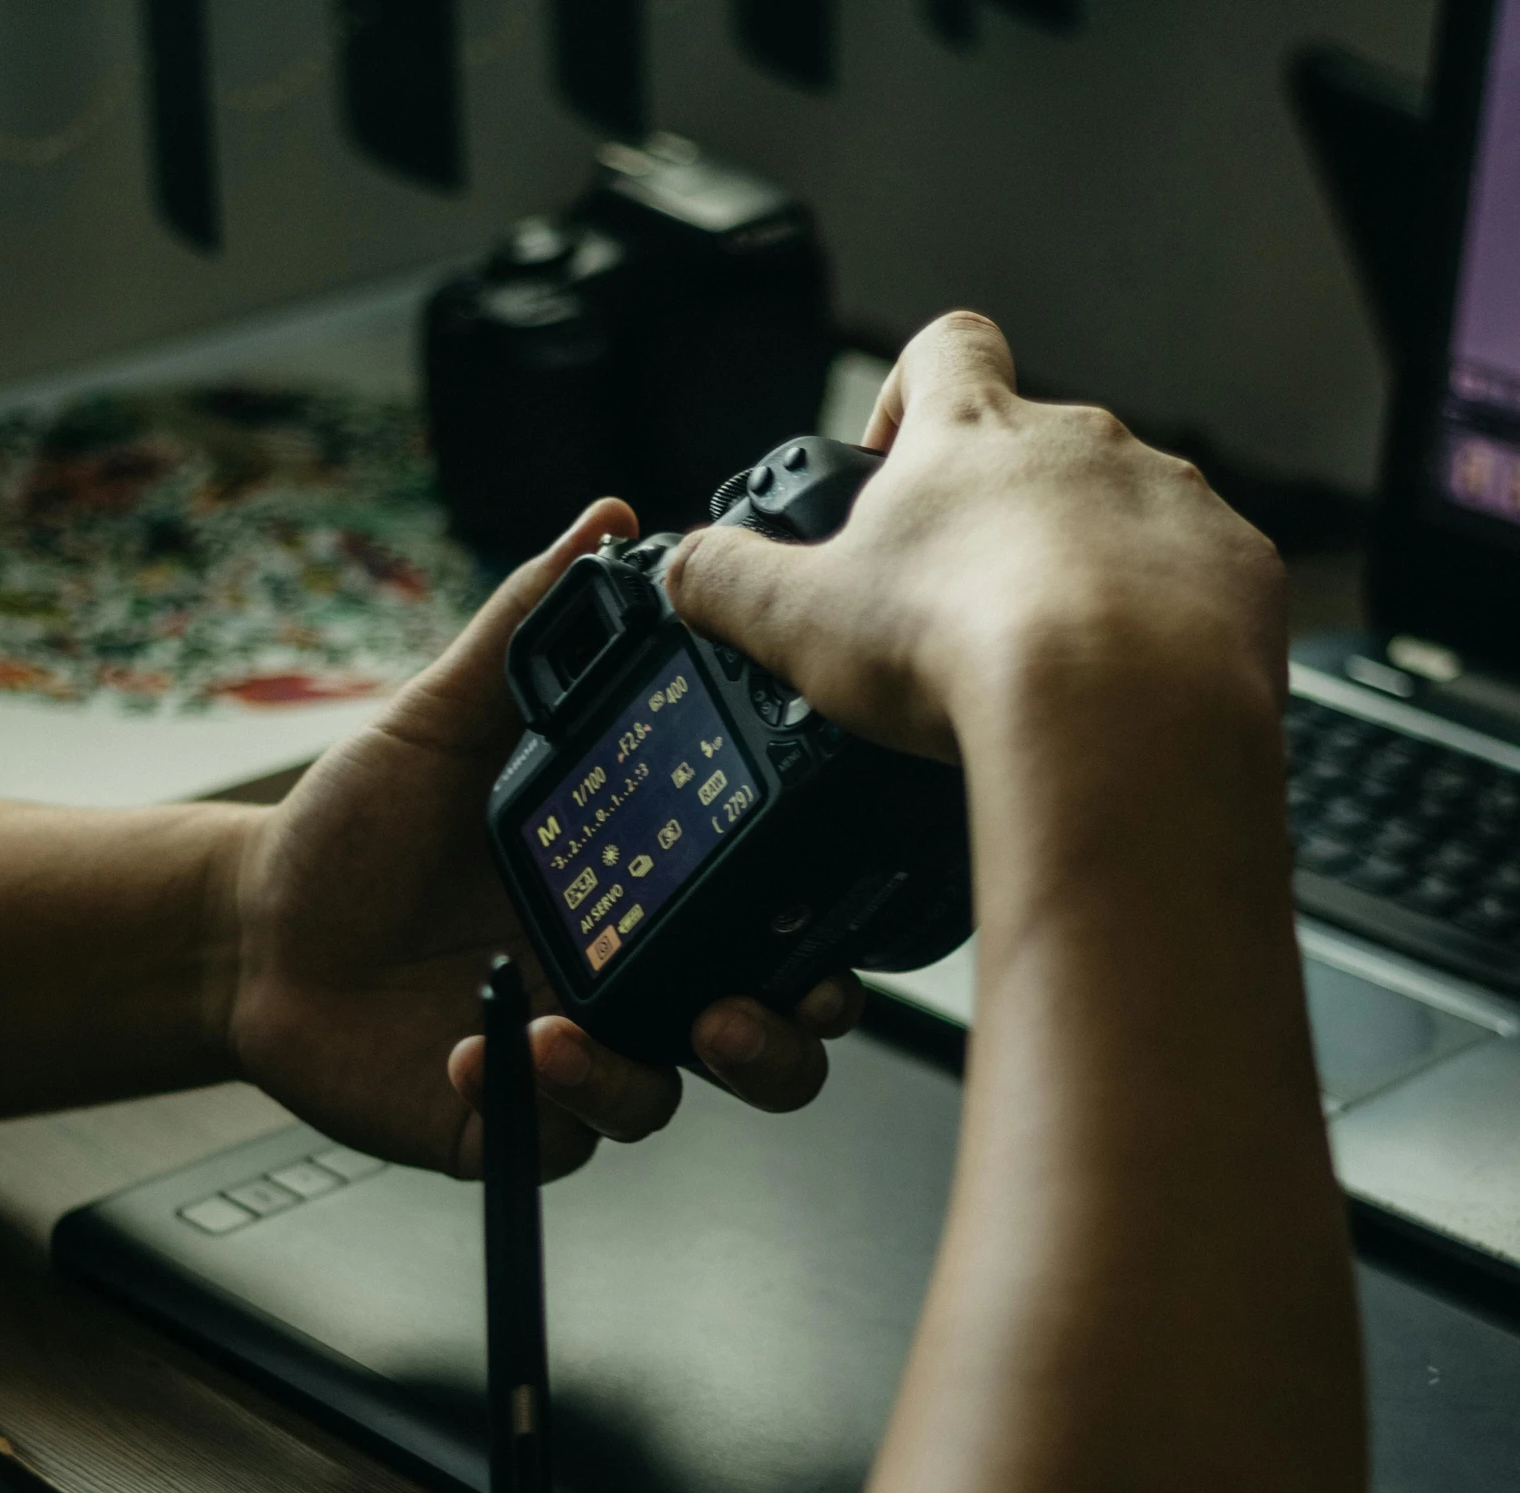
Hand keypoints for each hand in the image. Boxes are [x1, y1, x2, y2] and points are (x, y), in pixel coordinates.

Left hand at [226, 502, 862, 1181]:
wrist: (252, 932)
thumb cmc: (356, 831)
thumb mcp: (442, 719)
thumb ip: (527, 628)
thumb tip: (610, 522)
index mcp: (643, 890)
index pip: (769, 921)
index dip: (818, 937)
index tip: (819, 925)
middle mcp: (627, 978)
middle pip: (764, 1036)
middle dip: (780, 1039)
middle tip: (738, 1012)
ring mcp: (576, 1055)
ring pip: (669, 1100)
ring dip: (638, 1077)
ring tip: (564, 1035)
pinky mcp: (509, 1117)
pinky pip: (560, 1133)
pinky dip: (529, 1099)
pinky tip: (470, 1049)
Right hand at [667, 311, 1285, 773]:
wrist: (1119, 714)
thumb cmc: (963, 652)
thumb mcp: (799, 620)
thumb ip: (728, 581)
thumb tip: (682, 568)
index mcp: (973, 434)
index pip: (943, 349)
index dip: (909, 392)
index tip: (891, 459)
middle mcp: (1083, 443)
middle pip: (1038, 451)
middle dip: (1004, 521)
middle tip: (965, 614)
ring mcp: (1171, 501)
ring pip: (1125, 520)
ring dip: (1091, 577)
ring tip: (1052, 671)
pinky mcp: (1238, 571)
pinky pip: (1200, 587)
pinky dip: (1169, 632)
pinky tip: (1129, 696)